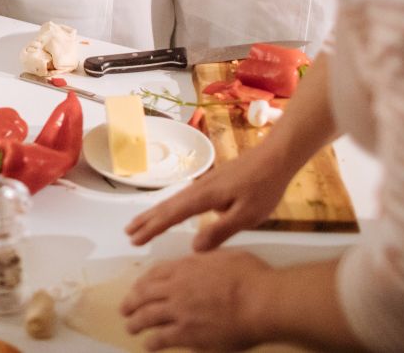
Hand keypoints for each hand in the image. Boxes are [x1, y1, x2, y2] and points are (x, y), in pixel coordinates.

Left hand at [121, 250, 269, 350]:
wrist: (261, 302)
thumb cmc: (252, 277)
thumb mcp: (226, 256)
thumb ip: (208, 258)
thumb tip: (201, 255)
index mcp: (186, 267)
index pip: (155, 273)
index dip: (143, 282)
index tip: (138, 287)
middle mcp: (177, 287)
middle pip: (144, 294)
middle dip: (131, 302)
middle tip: (125, 309)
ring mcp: (179, 311)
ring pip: (147, 317)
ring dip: (135, 323)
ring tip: (131, 327)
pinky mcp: (187, 334)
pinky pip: (161, 339)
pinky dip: (152, 342)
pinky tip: (149, 345)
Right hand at [126, 142, 292, 250]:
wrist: (275, 157)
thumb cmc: (263, 187)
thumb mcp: (247, 216)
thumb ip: (220, 231)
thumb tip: (193, 247)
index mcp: (204, 198)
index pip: (172, 215)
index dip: (152, 228)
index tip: (135, 240)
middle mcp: (199, 189)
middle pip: (167, 206)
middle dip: (147, 220)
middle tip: (128, 233)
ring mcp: (205, 184)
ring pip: (174, 200)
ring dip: (156, 212)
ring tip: (142, 223)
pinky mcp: (212, 182)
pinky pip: (184, 198)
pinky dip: (171, 206)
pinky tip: (173, 211)